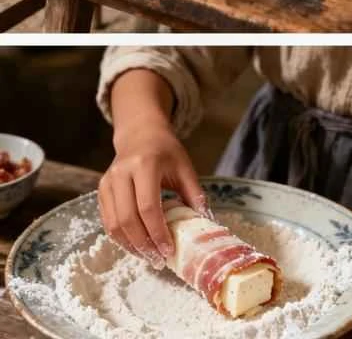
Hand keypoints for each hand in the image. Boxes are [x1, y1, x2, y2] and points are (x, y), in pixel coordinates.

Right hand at [97, 117, 207, 267]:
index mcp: (145, 165)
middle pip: (128, 219)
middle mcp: (122, 173)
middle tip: (158, 260)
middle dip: (143, 244)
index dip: (158, 232)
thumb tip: (206, 223)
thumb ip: (194, 194)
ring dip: (130, 245)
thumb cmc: (167, 152)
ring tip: (148, 257)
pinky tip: (137, 245)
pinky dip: (121, 237)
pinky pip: (108, 221)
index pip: (148, 206)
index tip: (169, 250)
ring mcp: (107, 182)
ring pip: (114, 223)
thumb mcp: (185, 168)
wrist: (141, 134)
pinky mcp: (101, 190)